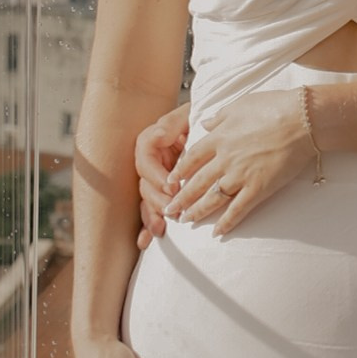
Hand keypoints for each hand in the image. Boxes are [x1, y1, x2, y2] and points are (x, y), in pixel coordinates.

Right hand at [134, 103, 190, 245]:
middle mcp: (150, 161)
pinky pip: (151, 209)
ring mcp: (154, 178)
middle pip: (145, 183)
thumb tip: (160, 133)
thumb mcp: (188, 115)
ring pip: (147, 199)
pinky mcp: (161, 192)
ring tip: (160, 230)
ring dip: (151, 215)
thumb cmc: (201, 120)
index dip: (157, 174)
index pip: (146, 158)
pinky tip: (146, 243)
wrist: (212, 127)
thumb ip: (174, 123)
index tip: (172, 186)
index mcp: (152, 141)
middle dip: (157, 199)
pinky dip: (148, 226)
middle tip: (172, 212)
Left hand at [163, 90, 319, 236]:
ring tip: (186, 221)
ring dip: (198, 211)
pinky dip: (227, 222)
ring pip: (213, 198)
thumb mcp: (240, 105)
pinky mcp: (259, 187)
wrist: (302, 120)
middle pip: (197, 181)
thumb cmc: (274, 107)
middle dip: (181, 197)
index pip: (192, 157)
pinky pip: (239, 209)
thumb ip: (219, 117)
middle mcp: (226, 158)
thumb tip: (204, 123)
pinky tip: (218, 232)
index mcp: (220, 137)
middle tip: (169, 210)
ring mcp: (241, 175)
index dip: (180, 170)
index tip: (171, 180)